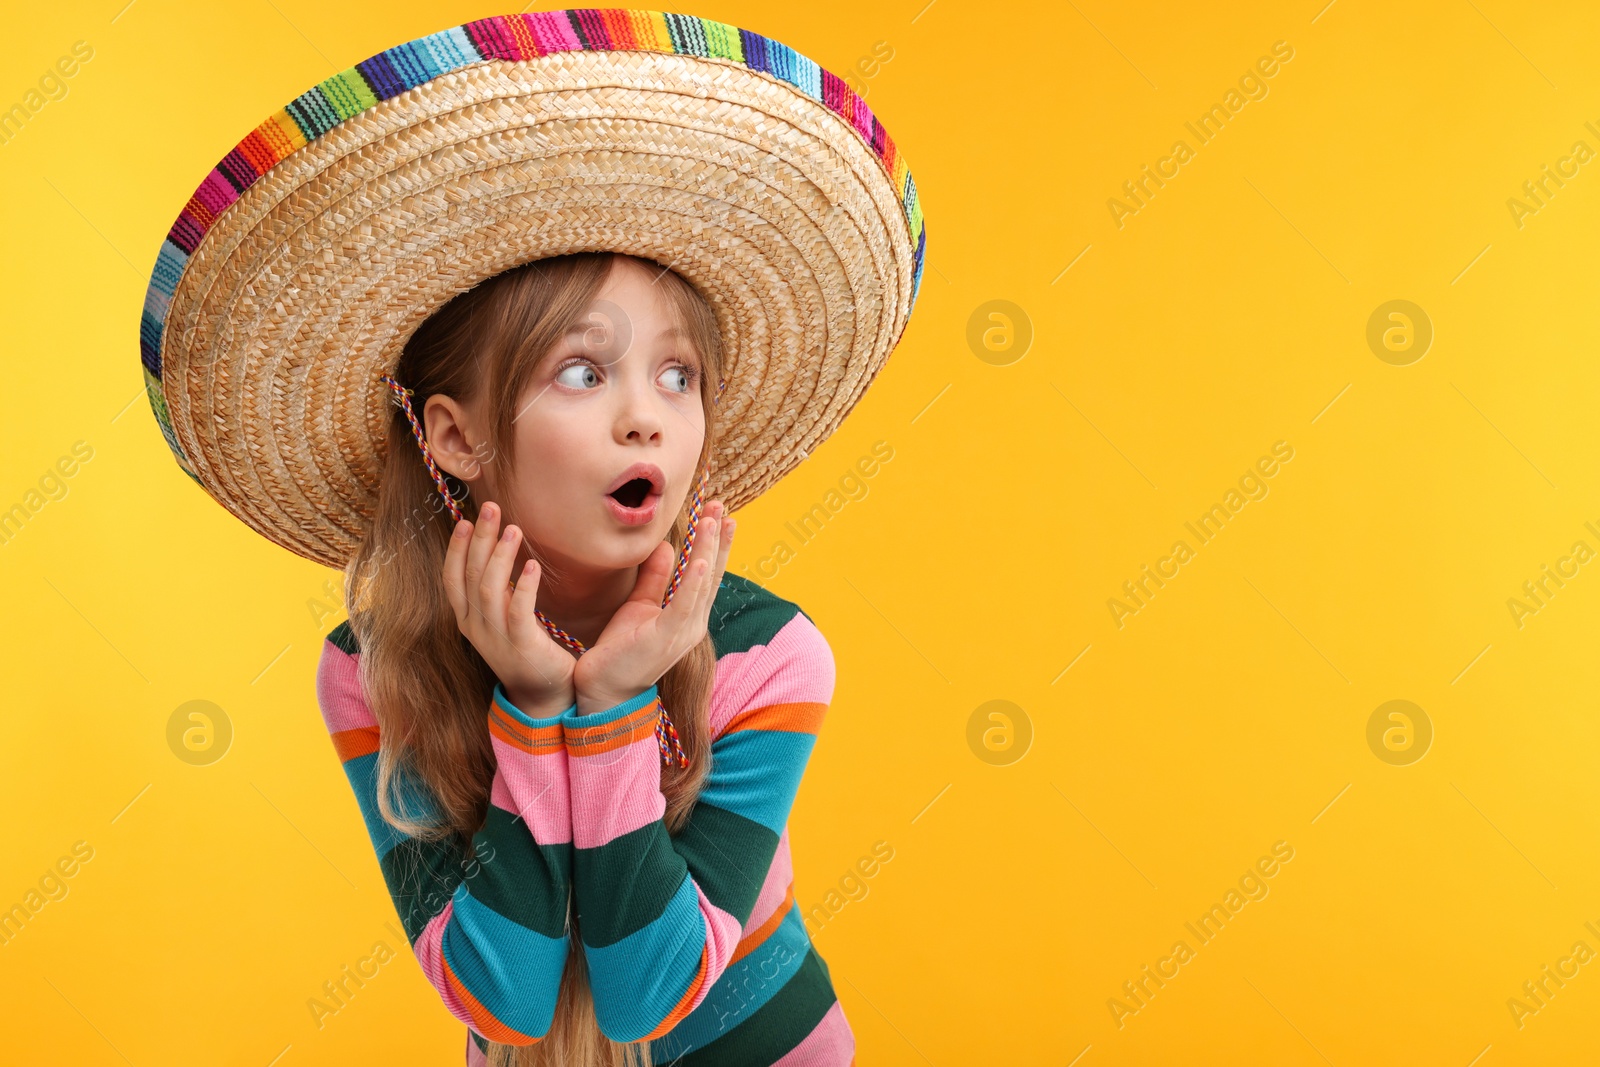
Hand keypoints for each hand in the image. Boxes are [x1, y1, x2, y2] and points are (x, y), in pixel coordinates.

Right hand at [443, 501, 575, 717]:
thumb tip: (498, 552)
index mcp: (468, 619)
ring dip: (500, 556)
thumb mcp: (501, 618)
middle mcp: (476, 627)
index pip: (452, 578)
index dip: (457, 549)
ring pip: (489, 589)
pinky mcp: (522, 646)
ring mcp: (496, 637)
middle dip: (480, 540)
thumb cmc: (524, 649)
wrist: (542, 694)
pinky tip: (532, 565)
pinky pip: (518, 611)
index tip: (466, 520)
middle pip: (470, 575)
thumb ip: (496, 591)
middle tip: (492, 508)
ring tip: (514, 529)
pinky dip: (523, 586)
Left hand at [573, 501, 734, 716]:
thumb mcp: (639, 605)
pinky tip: (699, 562)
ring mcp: (681, 633)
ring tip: (714, 521)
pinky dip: (693, 583)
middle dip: (717, 540)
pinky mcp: (664, 638)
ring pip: (701, 584)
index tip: (720, 515)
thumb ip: (655, 578)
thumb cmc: (621, 650)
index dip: (714, 545)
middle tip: (722, 507)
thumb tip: (666, 547)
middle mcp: (692, 624)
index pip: (707, 574)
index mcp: (688, 617)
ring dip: (708, 551)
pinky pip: (683, 607)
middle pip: (711, 575)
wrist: (604, 690)